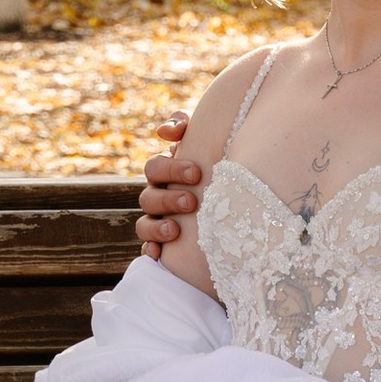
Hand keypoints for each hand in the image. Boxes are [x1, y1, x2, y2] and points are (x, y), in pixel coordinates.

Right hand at [137, 111, 201, 258]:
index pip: (155, 168)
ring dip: (156, 227)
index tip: (196, 174)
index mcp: (164, 173)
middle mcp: (157, 196)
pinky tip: (158, 255)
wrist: (236, 197)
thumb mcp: (204, 140)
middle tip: (191, 202)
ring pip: (143, 225)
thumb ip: (184, 126)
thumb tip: (164, 131)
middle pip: (148, 197)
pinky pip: (149, 249)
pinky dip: (151, 251)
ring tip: (174, 230)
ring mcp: (158, 221)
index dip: (171, 170)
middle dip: (168, 199)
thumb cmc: (215, 161)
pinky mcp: (164, 244)